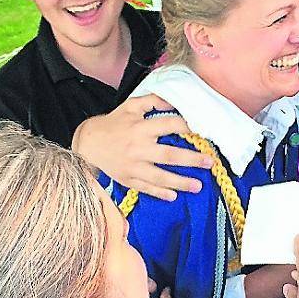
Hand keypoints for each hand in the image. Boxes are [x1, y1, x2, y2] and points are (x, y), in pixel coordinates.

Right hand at [71, 94, 212, 201]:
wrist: (88, 143)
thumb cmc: (114, 123)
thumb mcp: (131, 106)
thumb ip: (153, 101)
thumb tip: (174, 101)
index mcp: (141, 128)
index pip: (170, 125)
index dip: (188, 127)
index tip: (205, 131)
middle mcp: (138, 148)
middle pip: (169, 155)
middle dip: (191, 159)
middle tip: (210, 162)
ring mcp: (133, 166)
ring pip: (159, 176)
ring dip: (180, 182)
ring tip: (198, 186)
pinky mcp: (128, 179)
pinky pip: (146, 188)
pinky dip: (159, 193)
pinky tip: (173, 196)